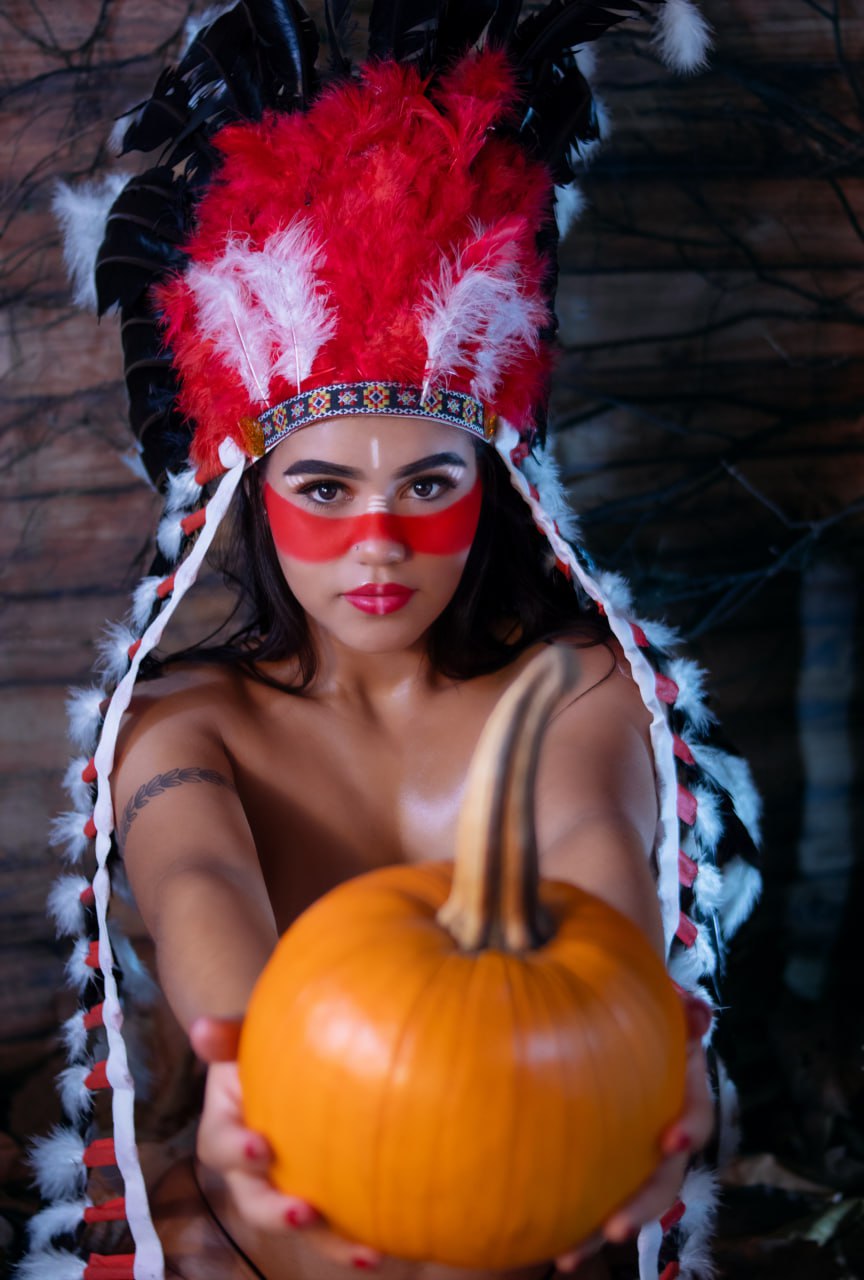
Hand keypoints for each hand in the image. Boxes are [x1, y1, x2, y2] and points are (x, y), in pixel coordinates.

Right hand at [190, 1016, 381, 1267]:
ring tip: (366, 1252)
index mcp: (225, 1129)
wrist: (292, 1055)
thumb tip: (201, 1028)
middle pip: (254, 1202)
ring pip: (299, 1225)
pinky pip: (335, 1223)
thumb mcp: (245, 1034)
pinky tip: (389, 1243)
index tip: (260, 1147)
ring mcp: (284, 1186)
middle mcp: (249, 1170)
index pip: (220, 1144)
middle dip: (276, 1214)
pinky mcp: (319, 1195)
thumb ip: (228, 1034)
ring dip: (330, 1243)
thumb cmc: (263, 1045)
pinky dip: (358, 1237)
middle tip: (304, 1212)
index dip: (235, 1151)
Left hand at [554, 992, 714, 1271]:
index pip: (697, 1113)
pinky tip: (543, 1242)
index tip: (671, 1140)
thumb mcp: (657, 1004)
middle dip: (642, 1206)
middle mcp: (668, 1126)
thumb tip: (695, 1008)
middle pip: (666, 1176)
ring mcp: (641, 1149)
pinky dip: (575, 1220)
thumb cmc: (637, 1009)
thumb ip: (677, 1009)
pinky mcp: (611, 1160)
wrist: (618, 1013)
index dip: (689, 1128)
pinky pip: (599, 1193)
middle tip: (614, 1229)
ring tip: (568, 1255)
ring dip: (604, 1228)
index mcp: (684, 1088)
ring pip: (633, 1197)